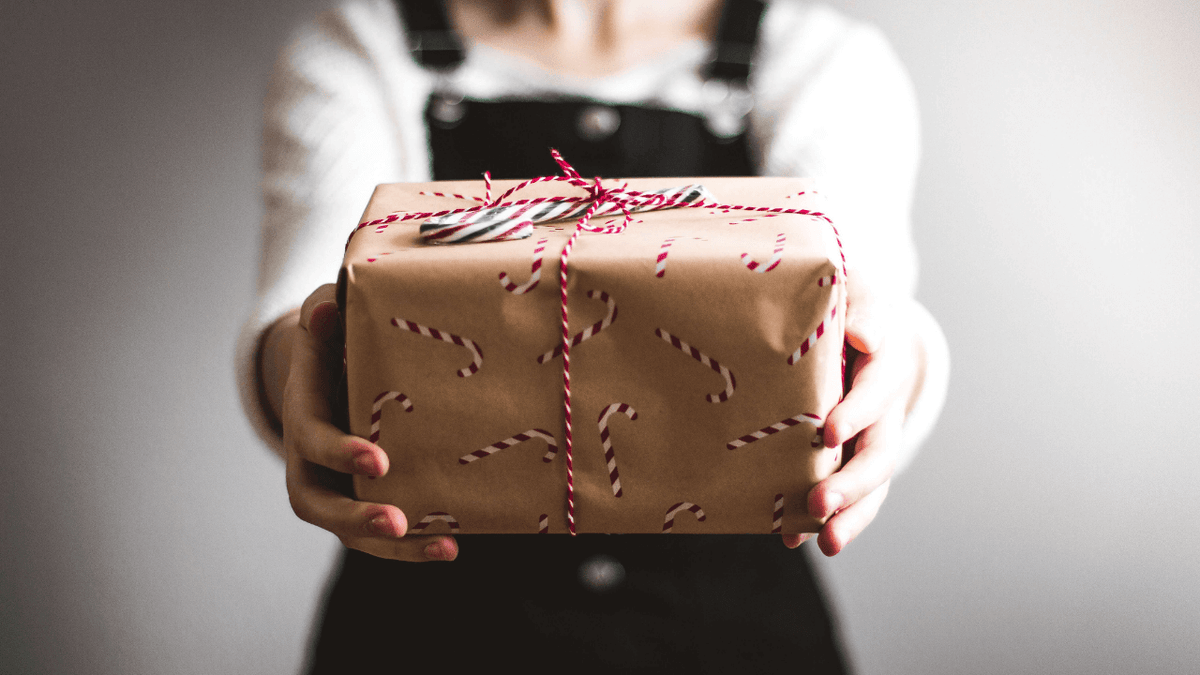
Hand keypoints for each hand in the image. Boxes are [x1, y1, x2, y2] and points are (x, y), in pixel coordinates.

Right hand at [277, 284, 457, 561]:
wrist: (334, 366)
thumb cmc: (335, 337)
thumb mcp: (326, 315)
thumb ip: (325, 312)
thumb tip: (325, 311)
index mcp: (303, 414)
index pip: (312, 440)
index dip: (341, 452)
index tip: (379, 460)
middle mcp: (309, 461)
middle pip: (318, 504)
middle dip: (356, 517)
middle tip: (396, 522)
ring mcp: (334, 485)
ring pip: (349, 530)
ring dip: (393, 547)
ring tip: (443, 547)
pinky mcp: (362, 499)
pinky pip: (380, 534)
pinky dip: (412, 546)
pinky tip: (452, 545)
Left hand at [783, 270, 922, 555]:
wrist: (862, 329)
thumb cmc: (850, 307)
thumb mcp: (857, 295)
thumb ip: (861, 312)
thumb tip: (863, 336)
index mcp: (885, 367)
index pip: (876, 391)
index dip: (856, 412)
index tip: (828, 432)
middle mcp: (884, 412)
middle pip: (877, 454)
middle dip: (851, 483)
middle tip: (819, 504)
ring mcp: (870, 440)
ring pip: (870, 486)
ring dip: (850, 516)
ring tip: (826, 543)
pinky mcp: (849, 459)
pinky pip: (845, 496)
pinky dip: (823, 519)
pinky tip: (792, 538)